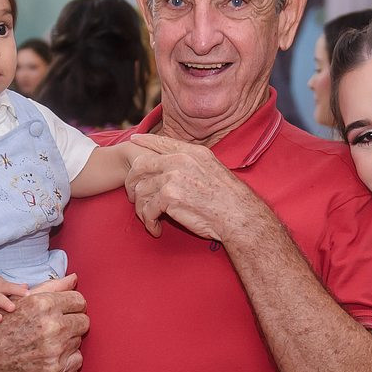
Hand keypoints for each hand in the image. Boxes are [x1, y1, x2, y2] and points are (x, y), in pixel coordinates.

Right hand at [0, 274, 87, 371]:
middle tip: (58, 327)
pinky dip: (68, 358)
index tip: (66, 311)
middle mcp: (52, 327)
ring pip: (78, 340)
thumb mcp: (23, 300)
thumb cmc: (4, 325)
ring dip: (68, 340)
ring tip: (48, 342)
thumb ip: (52, 287)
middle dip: (73, 322)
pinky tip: (52, 355)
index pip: (79, 301)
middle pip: (84, 321)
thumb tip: (75, 278)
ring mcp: (55, 350)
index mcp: (45, 305)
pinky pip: (77, 359)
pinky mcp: (55, 369)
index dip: (73, 305)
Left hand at [126, 133, 266, 241]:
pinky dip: (148, 222)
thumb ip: (193, 164)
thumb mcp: (214, 170)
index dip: (145, 141)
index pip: (162, 142)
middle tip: (134, 197)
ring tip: (150, 219)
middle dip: (132, 181)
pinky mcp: (169, 197)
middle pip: (141, 164)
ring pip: (141, 190)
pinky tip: (156, 229)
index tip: (133, 141)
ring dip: (141, 208)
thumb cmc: (230, 199)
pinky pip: (147, 209)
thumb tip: (177, 166)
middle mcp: (180, 161)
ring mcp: (173, 177)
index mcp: (193, 152)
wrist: (238, 216)